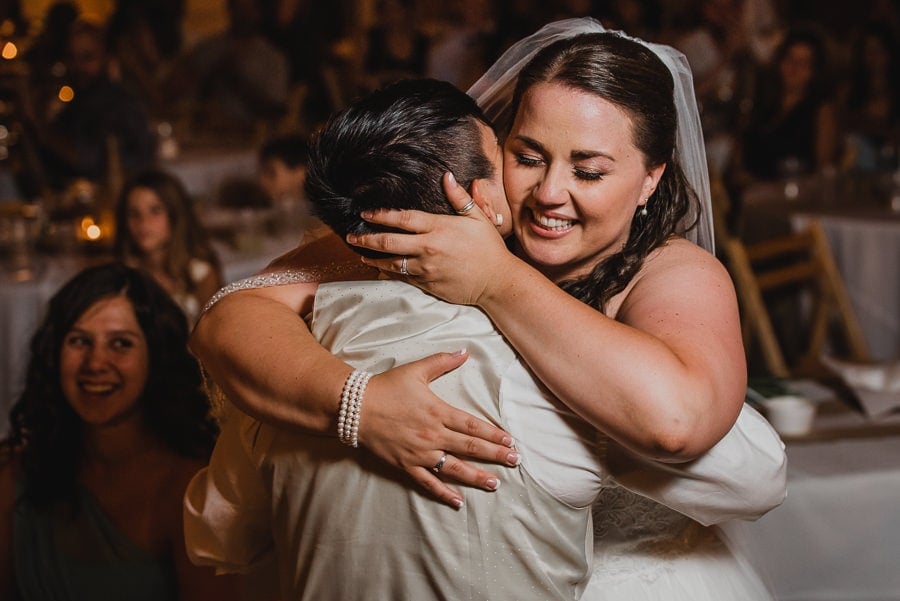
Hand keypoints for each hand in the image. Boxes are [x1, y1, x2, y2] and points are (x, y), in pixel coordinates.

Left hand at [347, 172, 513, 305]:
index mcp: (438, 228)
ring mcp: (426, 268)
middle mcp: (428, 248)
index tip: (365, 213)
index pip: (403, 219)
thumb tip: (447, 176)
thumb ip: (459, 198)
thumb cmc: (489, 248)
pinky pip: (403, 278)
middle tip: (351, 235)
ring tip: (362, 254)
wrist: (497, 282)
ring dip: (374, 258)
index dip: (381, 215)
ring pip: (392, 262)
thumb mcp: (478, 218)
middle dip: (367, 238)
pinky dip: (390, 273)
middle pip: (389, 242)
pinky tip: (381, 269)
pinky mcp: (427, 284)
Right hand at [358, 349, 519, 508]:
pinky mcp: (406, 465)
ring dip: (476, 476)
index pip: (473, 426)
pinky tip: (459, 502)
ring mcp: (420, 453)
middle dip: (495, 455)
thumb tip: (465, 351)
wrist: (355, 407)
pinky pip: (428, 482)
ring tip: (495, 483)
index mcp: (438, 412)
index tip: (510, 441)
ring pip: (454, 468)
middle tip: (515, 461)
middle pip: (470, 448)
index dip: (494, 435)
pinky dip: (444, 493)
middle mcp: (433, 435)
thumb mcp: (416, 370)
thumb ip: (443, 361)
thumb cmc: (387, 387)